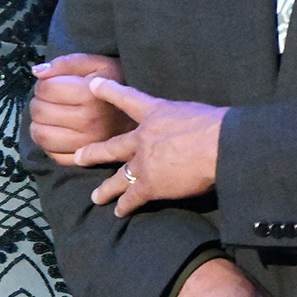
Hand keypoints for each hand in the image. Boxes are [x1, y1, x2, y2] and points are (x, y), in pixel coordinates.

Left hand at [29, 54, 131, 164]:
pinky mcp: (84, 161)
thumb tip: (36, 72)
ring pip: (40, 134)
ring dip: (38, 123)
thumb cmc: (116, 85)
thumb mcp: (96, 64)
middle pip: (40, 112)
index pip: (45, 89)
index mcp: (90, 95)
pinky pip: (52, 154)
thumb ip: (65, 63)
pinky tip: (57, 131)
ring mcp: (85, 144)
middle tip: (49, 99)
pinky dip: (48, 144)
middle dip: (39, 102)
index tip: (52, 83)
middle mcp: (87, 122)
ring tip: (50, 115)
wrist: (139, 116)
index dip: (43, 83)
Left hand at [75, 80, 228, 215]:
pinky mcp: (150, 185)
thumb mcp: (191, 110)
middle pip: (112, 147)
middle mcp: (143, 138)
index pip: (128, 98)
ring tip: (95, 197)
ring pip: (118, 178)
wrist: (219, 145)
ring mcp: (143, 163)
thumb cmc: (216, 124)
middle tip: (78, 158)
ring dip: (106, 189)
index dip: (109, 90)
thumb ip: (179, 119)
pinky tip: (119, 212)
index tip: (93, 85)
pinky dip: (125, 206)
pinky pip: (132, 197)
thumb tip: (186, 127)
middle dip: (93, 153)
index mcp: (155, 113)